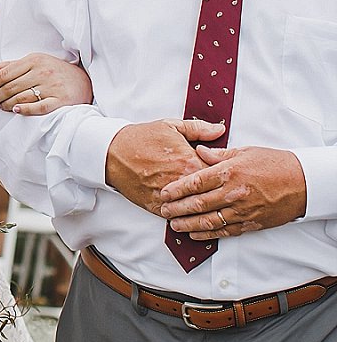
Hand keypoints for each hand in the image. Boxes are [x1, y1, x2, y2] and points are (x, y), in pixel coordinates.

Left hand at [0, 53, 92, 114]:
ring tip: (0, 107)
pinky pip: (40, 107)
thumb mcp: (33, 62)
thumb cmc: (54, 71)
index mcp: (34, 60)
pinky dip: (26, 109)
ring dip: (7, 104)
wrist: (83, 80)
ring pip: (22, 97)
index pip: (6, 73)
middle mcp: (42, 72)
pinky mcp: (60, 100)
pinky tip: (16, 110)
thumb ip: (10, 65)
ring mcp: (52, 86)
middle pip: (11, 86)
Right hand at [105, 119, 225, 214]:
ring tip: (211, 208)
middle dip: (216, 194)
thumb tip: (220, 131)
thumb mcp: (171, 126)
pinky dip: (182, 216)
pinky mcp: (153, 205)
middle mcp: (179, 181)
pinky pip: (173, 216)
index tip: (230, 177)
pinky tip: (190, 215)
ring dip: (201, 208)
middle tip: (225, 195)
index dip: (225, 176)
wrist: (111, 152)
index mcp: (188, 160)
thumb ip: (199, 129)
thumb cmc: (140, 138)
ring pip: (192, 208)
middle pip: (208, 194)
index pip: (218, 174)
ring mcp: (166, 196)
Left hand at [159, 146, 306, 239]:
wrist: (304, 182)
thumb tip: (197, 151)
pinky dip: (206, 234)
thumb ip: (218, 154)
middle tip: (163, 210)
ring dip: (187, 224)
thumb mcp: (245, 151)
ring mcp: (241, 210)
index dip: (176, 189)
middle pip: (197, 204)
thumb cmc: (275, 163)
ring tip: (174, 224)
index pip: (195, 182)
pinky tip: (194, 234)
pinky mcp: (250, 223)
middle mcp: (233, 193)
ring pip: (207, 221)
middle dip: (177, 209)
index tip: (163, 193)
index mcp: (230, 172)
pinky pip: (223, 231)